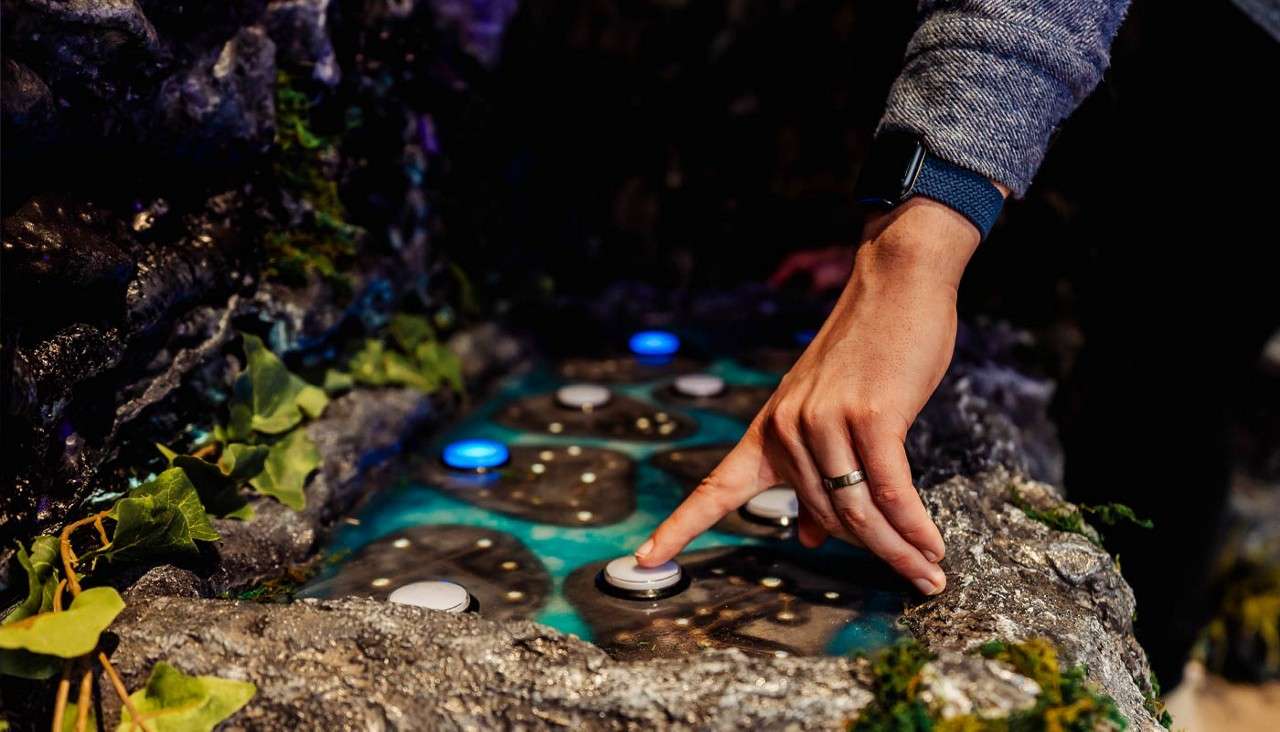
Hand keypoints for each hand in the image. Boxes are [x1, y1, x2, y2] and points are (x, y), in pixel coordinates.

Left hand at [636, 198, 982, 594]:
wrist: (894, 284)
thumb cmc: (869, 350)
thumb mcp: (829, 412)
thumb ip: (814, 473)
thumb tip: (809, 535)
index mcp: (768, 430)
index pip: (715, 489)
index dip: (678, 528)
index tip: (642, 559)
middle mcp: (786, 429)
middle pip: (825, 517)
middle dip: (874, 550)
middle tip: (913, 573)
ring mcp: (824, 422)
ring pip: (857, 511)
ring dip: (899, 549)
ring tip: (930, 573)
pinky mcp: (869, 417)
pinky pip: (888, 490)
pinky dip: (912, 526)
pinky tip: (930, 548)